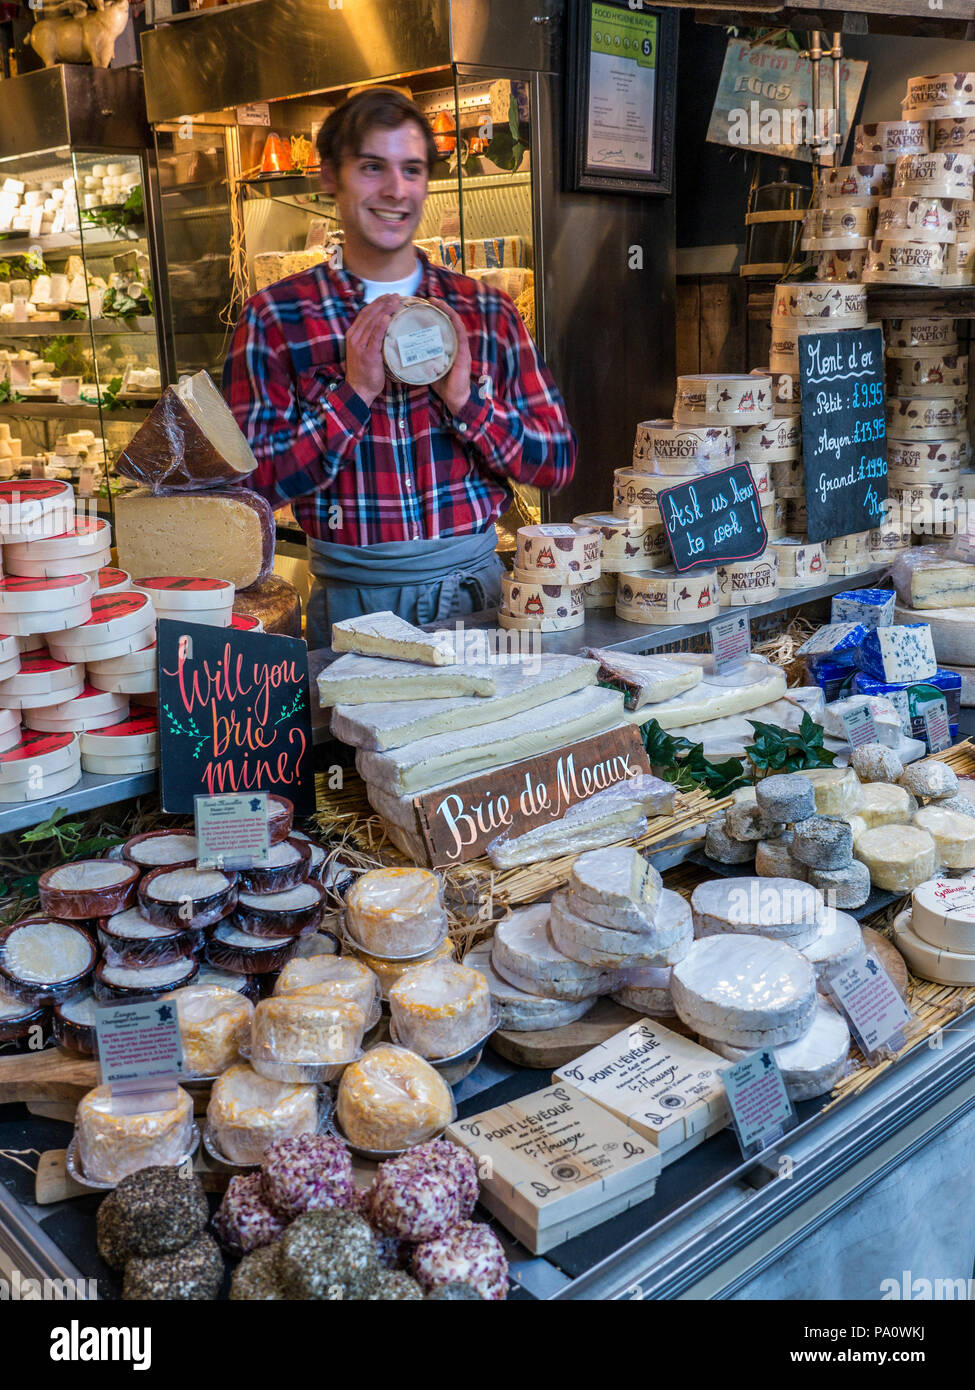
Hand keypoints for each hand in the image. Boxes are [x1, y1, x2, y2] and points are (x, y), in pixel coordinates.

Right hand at [344, 294, 399, 406]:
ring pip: (373, 322)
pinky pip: (375, 337)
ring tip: (396, 302)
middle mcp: (354, 337)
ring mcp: (360, 346)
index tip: (389, 296)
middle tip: (397, 296)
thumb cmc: (365, 372)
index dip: (377, 302)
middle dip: (383, 302)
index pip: (365, 313)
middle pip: (369, 314)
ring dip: (385, 310)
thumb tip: (387, 328)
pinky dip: (381, 326)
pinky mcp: (368, 355)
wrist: (359, 390)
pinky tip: (388, 317)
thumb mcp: (365, 351)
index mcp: (353, 334)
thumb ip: (372, 339)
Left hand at [430, 301, 472, 416]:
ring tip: (436, 302)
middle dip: (440, 307)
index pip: (442, 324)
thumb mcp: (428, 365)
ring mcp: (461, 347)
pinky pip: (460, 335)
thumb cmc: (442, 383)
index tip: (424, 304)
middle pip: (448, 320)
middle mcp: (455, 343)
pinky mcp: (463, 354)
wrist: (454, 398)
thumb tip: (402, 349)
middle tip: (429, 299)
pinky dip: (454, 324)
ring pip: (455, 323)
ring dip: (447, 311)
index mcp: (447, 344)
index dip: (435, 312)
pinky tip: (449, 316)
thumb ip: (420, 355)